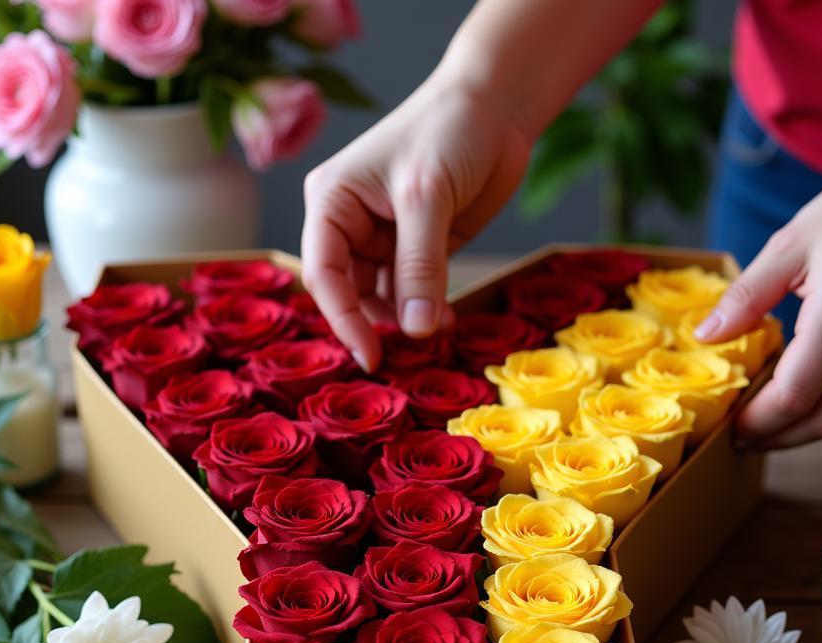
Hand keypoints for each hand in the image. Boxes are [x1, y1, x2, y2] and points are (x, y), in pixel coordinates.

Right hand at [301, 72, 531, 371]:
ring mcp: (384, 239)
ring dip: (407, 321)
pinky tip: (448, 321)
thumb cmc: (449, 130)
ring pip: (383, 299)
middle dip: (376, 324)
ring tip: (437, 331)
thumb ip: (420, 266)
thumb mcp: (428, 196)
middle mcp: (350, 224)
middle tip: (408, 356)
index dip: (344, 320)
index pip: (324, 274)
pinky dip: (427, 311)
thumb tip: (414, 331)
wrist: (497, 106)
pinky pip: (414, 293)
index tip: (370, 358)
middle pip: (350, 293)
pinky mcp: (419, 249)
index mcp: (332, 202)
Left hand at [695, 140, 821, 448]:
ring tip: (775, 428)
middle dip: (778, 437)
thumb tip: (705, 336)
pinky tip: (815, 406)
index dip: (758, 420)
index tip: (732, 427)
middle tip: (745, 437)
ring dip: (810, 433)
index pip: (794, 395)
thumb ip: (746, 296)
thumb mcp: (790, 244)